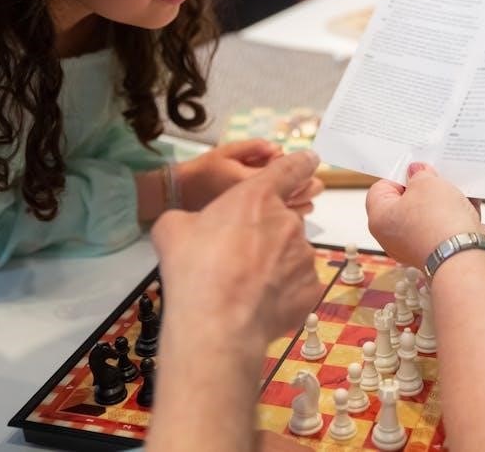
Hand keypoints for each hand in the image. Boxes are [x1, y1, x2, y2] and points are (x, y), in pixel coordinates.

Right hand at [152, 150, 323, 344]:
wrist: (217, 323)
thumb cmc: (194, 269)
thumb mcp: (172, 229)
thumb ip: (190, 217)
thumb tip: (190, 226)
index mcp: (258, 197)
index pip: (289, 169)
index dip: (300, 163)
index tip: (311, 161)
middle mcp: (289, 221)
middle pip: (282, 221)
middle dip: (265, 236)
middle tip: (238, 260)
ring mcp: (305, 256)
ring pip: (291, 254)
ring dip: (275, 265)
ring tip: (245, 288)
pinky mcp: (312, 288)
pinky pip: (298, 285)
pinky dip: (283, 292)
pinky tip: (260, 305)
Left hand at [367, 162, 484, 267]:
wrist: (466, 256)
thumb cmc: (438, 222)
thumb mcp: (426, 182)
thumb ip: (419, 173)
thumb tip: (417, 172)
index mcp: (380, 219)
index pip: (381, 189)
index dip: (399, 175)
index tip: (417, 169)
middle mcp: (395, 236)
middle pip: (407, 202)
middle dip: (425, 188)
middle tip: (437, 177)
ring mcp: (418, 245)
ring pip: (430, 214)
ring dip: (445, 200)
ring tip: (457, 188)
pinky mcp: (442, 250)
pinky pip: (447, 226)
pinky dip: (458, 215)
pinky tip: (470, 203)